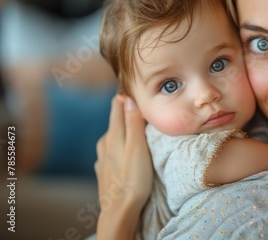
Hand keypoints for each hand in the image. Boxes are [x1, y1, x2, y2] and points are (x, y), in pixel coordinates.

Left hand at [95, 95, 150, 239]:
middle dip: (125, 110)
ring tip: (134, 125)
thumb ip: (133, 123)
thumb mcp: (138, 148)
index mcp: (113, 135)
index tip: (132, 84)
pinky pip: (112, 150)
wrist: (119, 210)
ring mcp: (102, 158)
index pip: (117, 106)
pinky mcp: (104, 170)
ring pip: (113, 136)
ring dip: (123, 129)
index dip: (125, 95)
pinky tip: (125, 150)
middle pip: (115, 120)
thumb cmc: (133, 179)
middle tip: (137, 101)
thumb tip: (129, 99)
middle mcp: (105, 144)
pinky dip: (120, 145)